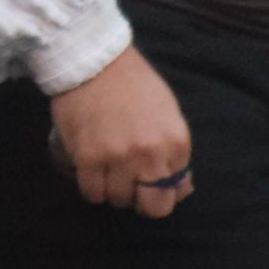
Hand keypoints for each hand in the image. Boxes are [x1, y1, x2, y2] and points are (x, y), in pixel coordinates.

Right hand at [47, 46, 192, 217]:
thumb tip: (181, 189)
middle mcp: (151, 154)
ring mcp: (118, 157)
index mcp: (176, 142)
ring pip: (118, 200)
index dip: (160, 190)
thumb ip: (175, 152)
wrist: (94, 60)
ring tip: (106, 169)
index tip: (147, 181)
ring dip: (112, 189)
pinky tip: (91, 170)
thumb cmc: (133, 83)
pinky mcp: (88, 157)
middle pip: (153, 208)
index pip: (175, 192)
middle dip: (141, 201)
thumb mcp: (168, 113)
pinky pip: (92, 193)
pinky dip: (91, 187)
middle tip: (128, 185)